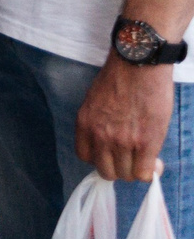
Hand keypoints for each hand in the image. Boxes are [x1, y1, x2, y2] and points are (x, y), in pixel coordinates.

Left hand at [77, 56, 175, 182]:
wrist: (139, 64)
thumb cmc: (120, 77)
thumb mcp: (96, 101)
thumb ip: (99, 123)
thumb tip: (111, 143)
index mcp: (85, 124)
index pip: (85, 157)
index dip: (100, 157)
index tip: (111, 153)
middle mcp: (100, 136)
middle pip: (106, 171)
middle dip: (119, 168)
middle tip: (131, 159)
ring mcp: (123, 141)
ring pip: (126, 175)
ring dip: (136, 170)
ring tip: (144, 159)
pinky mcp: (146, 142)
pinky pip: (144, 172)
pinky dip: (150, 171)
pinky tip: (154, 163)